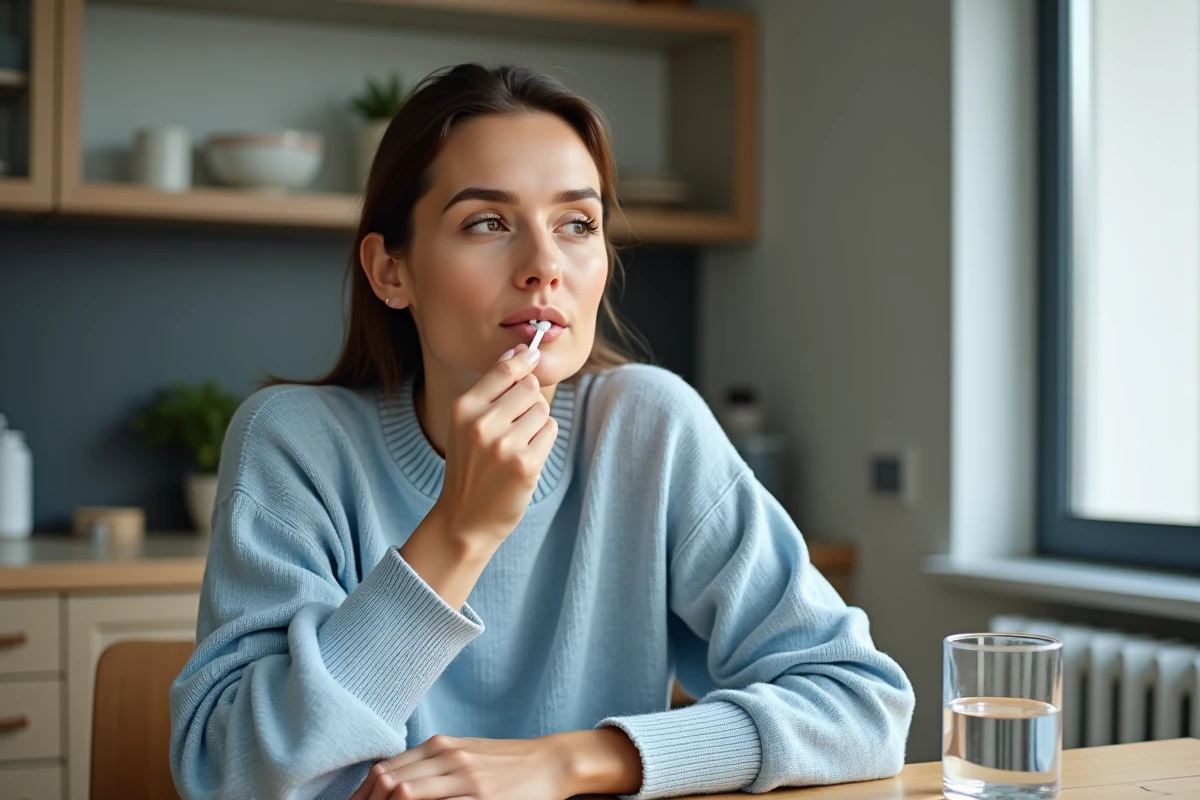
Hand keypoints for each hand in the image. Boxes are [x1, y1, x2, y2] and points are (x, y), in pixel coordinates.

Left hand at [349, 734, 569, 799]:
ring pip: (405, 793)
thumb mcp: (465, 754)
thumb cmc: (506, 762)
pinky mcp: (481, 798)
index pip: (385, 770)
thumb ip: (432, 766)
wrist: (551, 762)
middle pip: (388, 782)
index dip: (362, 794)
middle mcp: (447, 757)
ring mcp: (464, 779)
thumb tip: (395, 783)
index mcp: (440, 746)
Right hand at [434, 344, 557, 544]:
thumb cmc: (470, 465)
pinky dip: (543, 440)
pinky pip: (550, 431)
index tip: (531, 357)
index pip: (506, 369)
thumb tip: (520, 351)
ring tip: (517, 444)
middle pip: (530, 387)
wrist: (466, 517)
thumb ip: (493, 387)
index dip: (524, 361)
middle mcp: (482, 424)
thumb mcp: (467, 423)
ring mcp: (504, 446)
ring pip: (542, 409)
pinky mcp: (526, 465)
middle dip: (529, 401)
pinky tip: (525, 456)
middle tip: (514, 425)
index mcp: (463, 408)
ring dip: (537, 423)